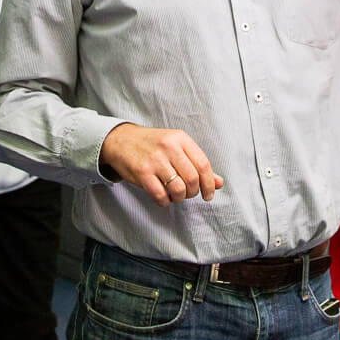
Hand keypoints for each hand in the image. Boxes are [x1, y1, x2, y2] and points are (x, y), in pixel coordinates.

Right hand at [99, 124, 223, 207]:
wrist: (121, 140)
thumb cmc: (153, 145)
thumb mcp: (177, 147)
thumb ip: (198, 164)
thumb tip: (219, 183)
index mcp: (181, 139)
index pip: (204, 165)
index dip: (209, 184)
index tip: (208, 195)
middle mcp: (169, 147)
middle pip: (192, 178)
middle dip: (193, 192)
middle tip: (187, 193)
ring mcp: (154, 160)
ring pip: (178, 189)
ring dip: (179, 197)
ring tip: (175, 194)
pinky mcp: (141, 172)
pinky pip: (160, 195)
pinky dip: (165, 201)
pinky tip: (163, 196)